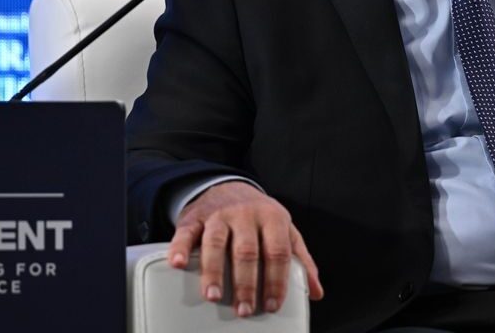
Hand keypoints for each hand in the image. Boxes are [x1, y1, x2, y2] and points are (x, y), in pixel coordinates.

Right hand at [167, 181, 323, 317]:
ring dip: (214, 271)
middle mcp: (246, 214)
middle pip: (247, 251)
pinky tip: (177, 264)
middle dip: (246, 283)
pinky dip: (179, 248)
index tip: (271, 304)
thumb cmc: (259, 215)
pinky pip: (187, 232)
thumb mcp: (285, 230)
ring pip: (216, 243)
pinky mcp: (195, 217)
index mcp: (273, 218)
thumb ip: (300, 259)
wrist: (229, 186)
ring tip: (214, 296)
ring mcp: (219, 215)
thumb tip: (316, 290)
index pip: (277, 251)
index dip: (275, 280)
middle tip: (244, 309)